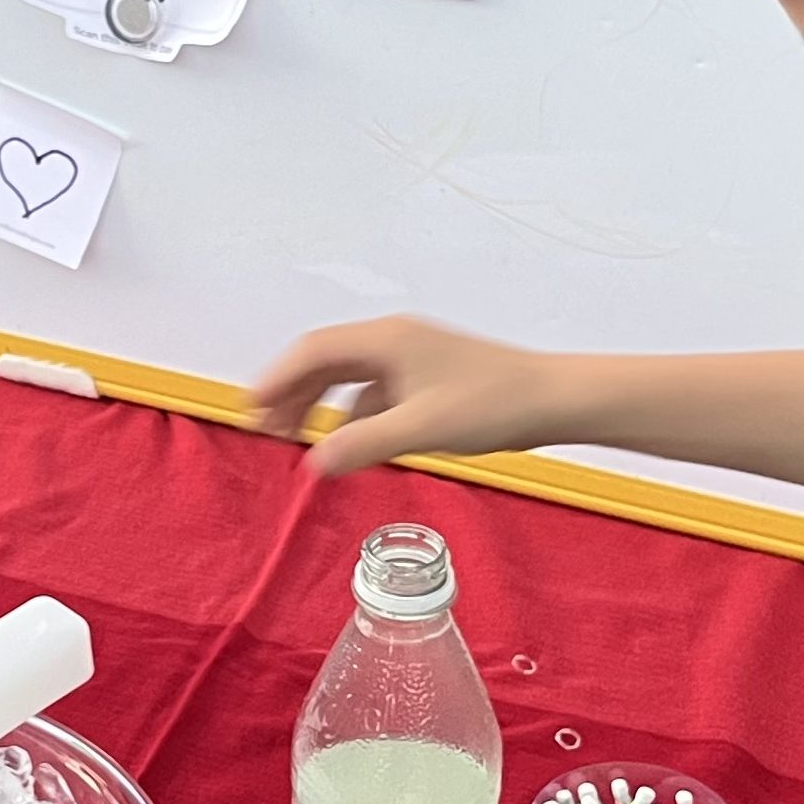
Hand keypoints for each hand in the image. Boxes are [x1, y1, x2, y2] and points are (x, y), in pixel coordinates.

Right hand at [247, 317, 560, 478]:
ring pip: (347, 377)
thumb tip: (311, 463)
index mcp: (386, 340)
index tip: (249, 410)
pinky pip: (372, 391)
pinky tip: (348, 444)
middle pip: (324, 360)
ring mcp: (410, 357)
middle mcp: (393, 340)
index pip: (313, 351)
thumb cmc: (493, 405)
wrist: (553, 400)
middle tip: (263, 431)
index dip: (276, 379)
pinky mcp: (426, 377)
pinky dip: (351, 414)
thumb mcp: (421, 429)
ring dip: (318, 405)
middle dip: (290, 393)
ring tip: (295, 440)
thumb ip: (362, 445)